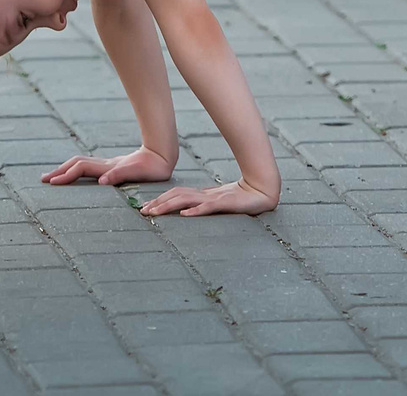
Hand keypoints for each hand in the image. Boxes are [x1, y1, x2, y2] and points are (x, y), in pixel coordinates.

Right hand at [41, 146, 173, 188]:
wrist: (162, 155)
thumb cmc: (152, 167)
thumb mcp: (138, 173)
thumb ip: (119, 175)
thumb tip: (101, 182)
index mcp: (108, 167)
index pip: (80, 169)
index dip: (66, 175)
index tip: (52, 182)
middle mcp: (105, 165)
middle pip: (76, 164)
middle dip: (59, 172)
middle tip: (43, 179)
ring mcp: (109, 165)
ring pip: (81, 164)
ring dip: (66, 170)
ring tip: (54, 177)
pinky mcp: (114, 167)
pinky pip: (90, 168)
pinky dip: (77, 171)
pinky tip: (76, 175)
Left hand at [138, 178, 277, 217]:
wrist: (262, 191)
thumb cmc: (241, 199)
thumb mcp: (218, 203)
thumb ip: (204, 205)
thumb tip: (188, 210)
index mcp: (202, 195)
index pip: (177, 195)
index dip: (161, 200)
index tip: (146, 209)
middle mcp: (205, 195)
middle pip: (177, 196)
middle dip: (159, 204)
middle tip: (143, 212)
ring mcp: (215, 198)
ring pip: (187, 200)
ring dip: (170, 206)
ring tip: (155, 213)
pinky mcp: (226, 203)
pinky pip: (208, 207)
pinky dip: (196, 210)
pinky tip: (185, 214)